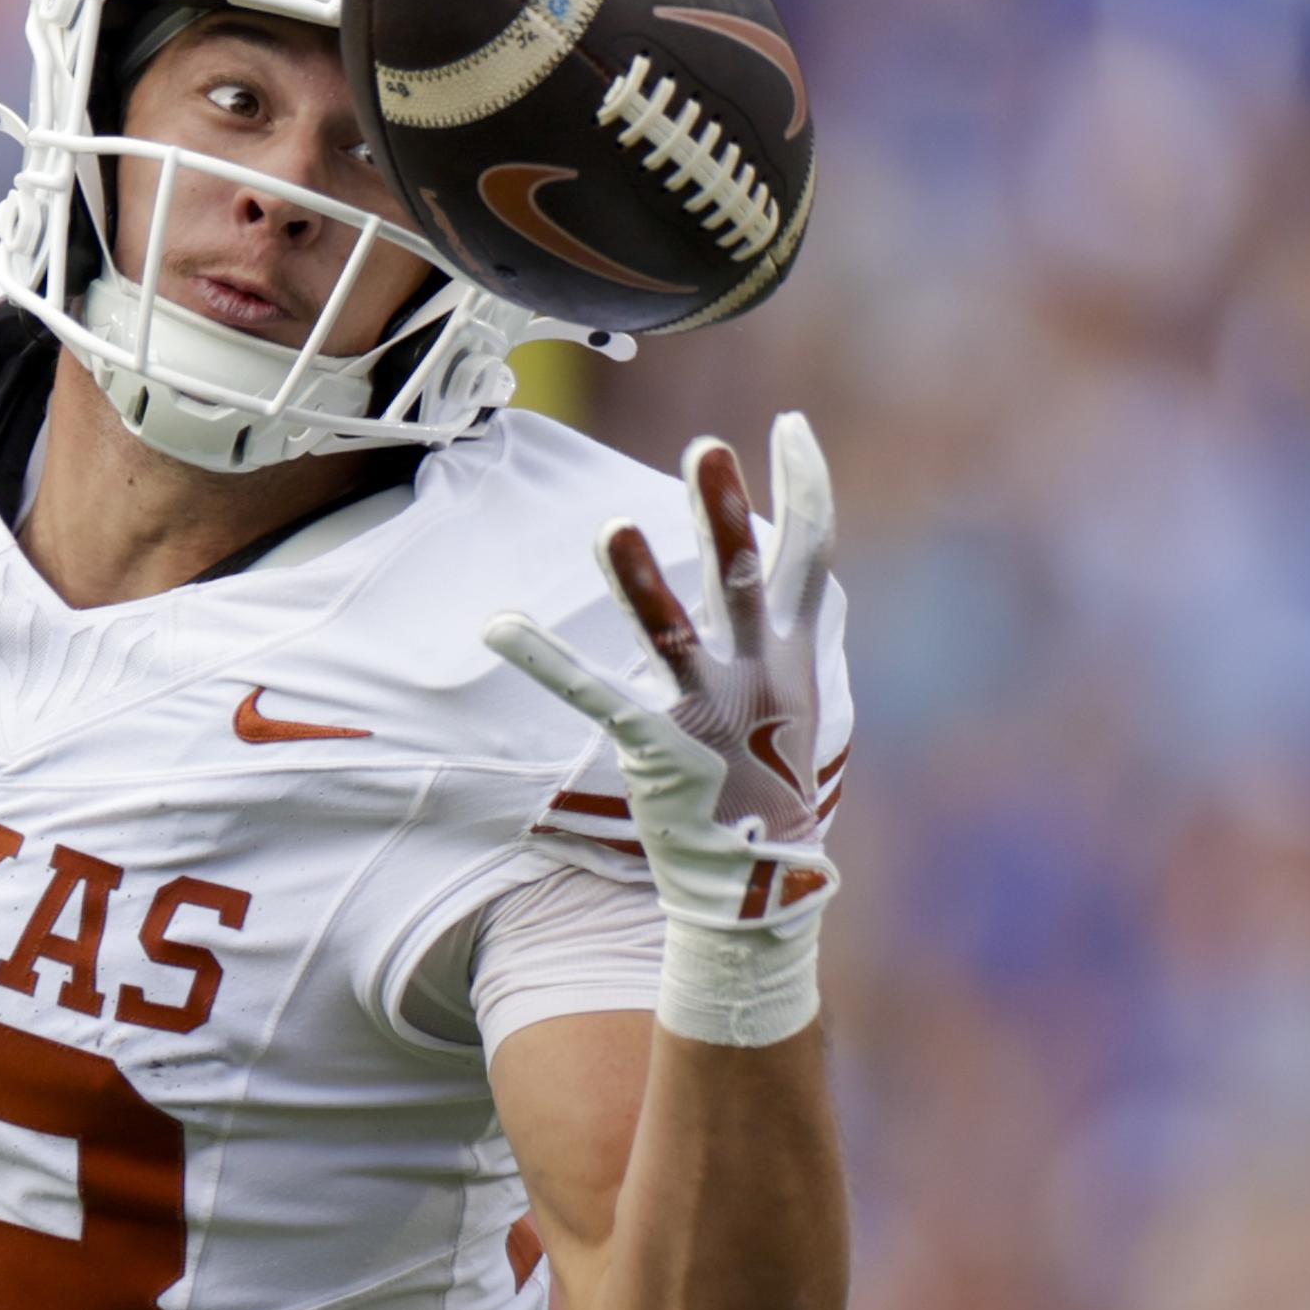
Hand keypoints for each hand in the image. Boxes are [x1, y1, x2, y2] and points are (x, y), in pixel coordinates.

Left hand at [483, 413, 845, 937]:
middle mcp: (761, 675)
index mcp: (795, 655)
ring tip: (611, 526)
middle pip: (746, 580)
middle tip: (706, 448)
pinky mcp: (660, 752)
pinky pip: (596, 696)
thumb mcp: (790, 697)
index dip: (805, 488)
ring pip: (673, 635)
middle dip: (725, 514)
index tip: (790, 424)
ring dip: (640, 582)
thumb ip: (774, 628)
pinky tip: (499, 624)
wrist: (759, 885)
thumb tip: (767, 560)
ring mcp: (712, 713)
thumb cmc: (763, 782)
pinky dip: (546, 659)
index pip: (810, 556)